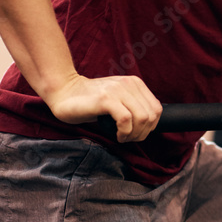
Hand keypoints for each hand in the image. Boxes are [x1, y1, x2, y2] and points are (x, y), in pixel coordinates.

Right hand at [44, 73, 162, 142]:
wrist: (63, 91)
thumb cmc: (90, 101)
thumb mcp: (118, 99)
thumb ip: (133, 106)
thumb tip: (149, 126)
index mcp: (135, 83)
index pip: (157, 109)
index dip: (150, 127)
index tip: (136, 133)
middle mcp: (129, 84)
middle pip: (152, 116)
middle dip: (143, 133)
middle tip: (128, 138)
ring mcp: (118, 91)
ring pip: (142, 118)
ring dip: (134, 134)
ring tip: (122, 137)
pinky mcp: (106, 99)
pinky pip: (126, 119)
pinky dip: (124, 132)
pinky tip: (116, 135)